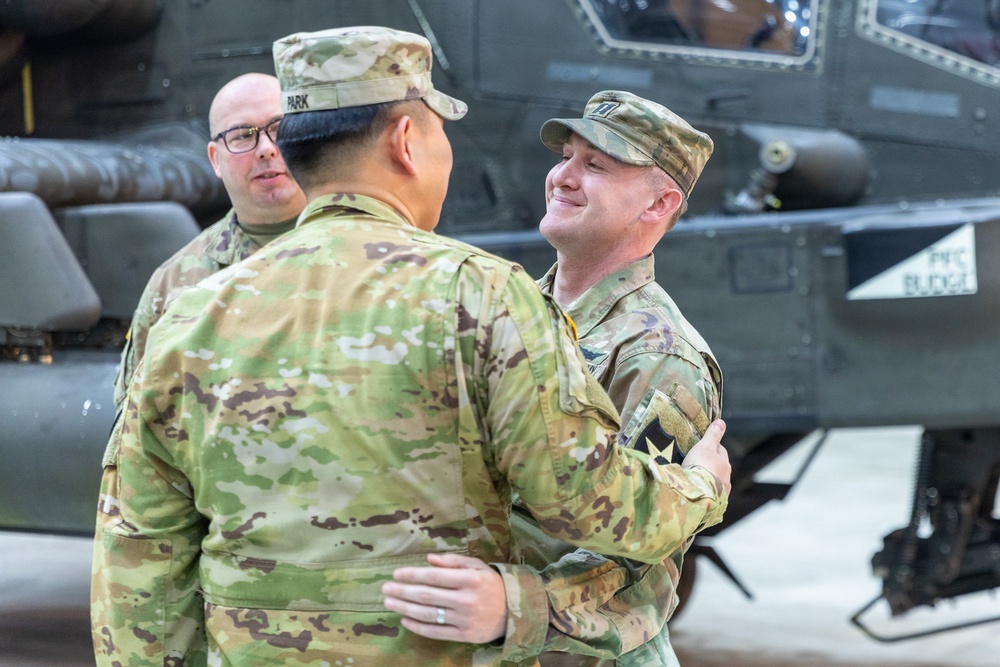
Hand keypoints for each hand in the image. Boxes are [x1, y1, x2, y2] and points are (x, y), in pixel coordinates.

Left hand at [381, 553, 507, 643]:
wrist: (514, 612)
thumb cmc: (491, 585)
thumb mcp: (477, 566)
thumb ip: (453, 561)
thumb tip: (428, 560)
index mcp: (470, 579)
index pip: (434, 576)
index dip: (413, 575)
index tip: (396, 573)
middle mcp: (466, 599)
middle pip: (427, 595)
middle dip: (403, 591)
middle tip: (385, 588)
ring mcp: (464, 619)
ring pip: (428, 614)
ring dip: (405, 608)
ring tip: (389, 602)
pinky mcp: (464, 636)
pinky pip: (436, 632)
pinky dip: (418, 627)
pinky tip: (405, 619)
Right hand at [682, 419, 731, 495]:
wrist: (695, 495)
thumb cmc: (699, 467)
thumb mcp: (703, 447)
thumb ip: (712, 435)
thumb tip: (721, 422)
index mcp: (724, 463)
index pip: (720, 451)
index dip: (712, 447)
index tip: (702, 447)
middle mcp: (727, 479)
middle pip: (720, 468)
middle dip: (713, 464)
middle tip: (699, 463)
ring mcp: (722, 494)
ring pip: (716, 483)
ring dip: (709, 480)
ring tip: (696, 480)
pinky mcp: (715, 506)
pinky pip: (711, 496)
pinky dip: (706, 493)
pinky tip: (697, 493)